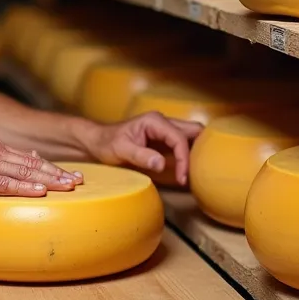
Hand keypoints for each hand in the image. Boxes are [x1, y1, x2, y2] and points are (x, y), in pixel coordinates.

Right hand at [0, 138, 83, 202]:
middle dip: (58, 172)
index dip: (53, 167)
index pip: (30, 158)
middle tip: (79, 180)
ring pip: (23, 171)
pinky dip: (24, 187)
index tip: (72, 175)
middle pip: (32, 163)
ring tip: (67, 186)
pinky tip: (39, 191)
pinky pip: (4, 183)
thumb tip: (24, 164)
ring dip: (48, 179)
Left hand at [85, 112, 202, 185]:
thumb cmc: (106, 143)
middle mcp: (164, 122)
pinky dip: (190, 156)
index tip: (182, 178)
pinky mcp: (165, 140)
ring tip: (194, 174)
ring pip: (192, 136)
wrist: (97, 142)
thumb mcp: (120, 150)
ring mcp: (165, 130)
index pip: (179, 138)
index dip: (184, 159)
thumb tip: (161, 164)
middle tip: (197, 173)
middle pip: (195, 130)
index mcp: (155, 121)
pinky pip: (185, 145)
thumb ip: (140, 155)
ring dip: (196, 153)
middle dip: (201, 150)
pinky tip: (187, 172)